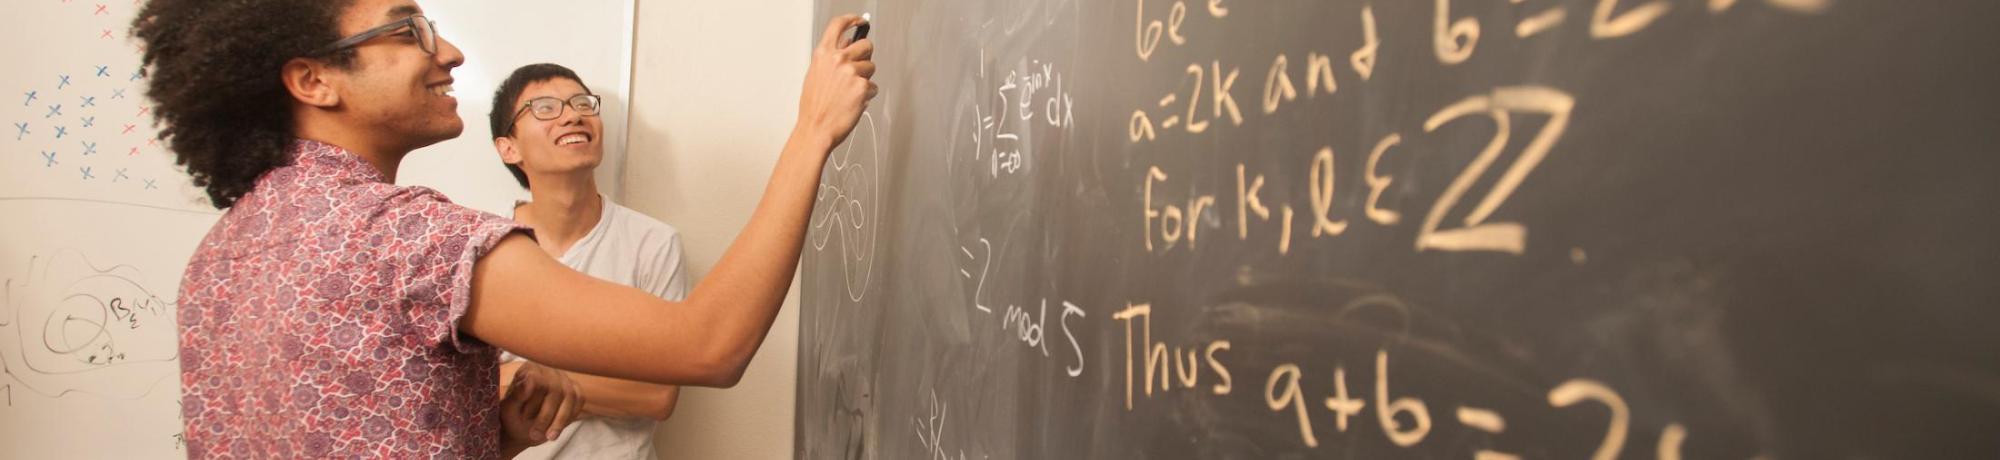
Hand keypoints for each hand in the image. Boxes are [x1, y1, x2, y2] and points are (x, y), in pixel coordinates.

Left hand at [499, 362, 584, 447]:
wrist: (522, 426)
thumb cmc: (512, 415)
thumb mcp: (508, 408)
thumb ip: (517, 394)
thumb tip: (531, 380)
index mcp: (530, 368)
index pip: (538, 381)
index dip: (533, 402)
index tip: (524, 418)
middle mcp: (549, 369)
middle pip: (556, 390)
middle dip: (546, 416)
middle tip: (534, 435)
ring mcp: (564, 379)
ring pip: (570, 396)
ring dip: (560, 420)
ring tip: (550, 437)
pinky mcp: (574, 389)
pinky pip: (579, 400)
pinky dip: (570, 417)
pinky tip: (557, 428)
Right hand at [796, 14, 877, 148]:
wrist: (816, 128)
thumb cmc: (815, 106)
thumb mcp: (816, 75)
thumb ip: (831, 58)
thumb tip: (846, 45)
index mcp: (824, 54)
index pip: (839, 25)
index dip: (852, 20)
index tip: (860, 21)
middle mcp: (838, 59)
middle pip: (866, 45)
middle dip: (866, 56)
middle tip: (859, 69)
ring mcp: (852, 72)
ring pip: (871, 68)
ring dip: (865, 79)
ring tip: (850, 93)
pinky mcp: (863, 87)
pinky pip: (873, 86)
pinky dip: (867, 95)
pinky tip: (853, 103)